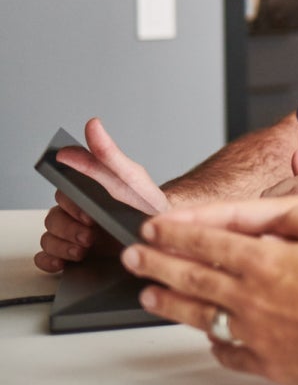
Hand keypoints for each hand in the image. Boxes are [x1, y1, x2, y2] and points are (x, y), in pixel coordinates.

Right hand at [34, 118, 168, 272]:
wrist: (163, 235)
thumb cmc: (148, 204)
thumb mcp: (131, 177)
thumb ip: (110, 154)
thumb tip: (93, 125)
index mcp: (88, 192)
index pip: (63, 195)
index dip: (72, 206)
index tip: (88, 213)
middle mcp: (79, 212)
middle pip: (53, 218)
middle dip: (68, 228)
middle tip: (90, 234)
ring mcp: (76, 234)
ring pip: (48, 237)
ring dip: (61, 245)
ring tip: (84, 248)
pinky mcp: (76, 255)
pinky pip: (47, 256)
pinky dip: (50, 258)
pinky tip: (65, 260)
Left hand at [122, 205, 297, 384]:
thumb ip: (296, 216)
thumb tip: (265, 214)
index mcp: (266, 260)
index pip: (208, 242)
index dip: (176, 233)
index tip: (152, 229)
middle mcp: (252, 296)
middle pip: (193, 277)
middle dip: (157, 264)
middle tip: (133, 258)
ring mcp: (257, 332)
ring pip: (202, 315)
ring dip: (171, 303)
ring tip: (150, 296)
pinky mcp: (269, 362)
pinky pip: (231, 352)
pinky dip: (215, 343)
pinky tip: (208, 337)